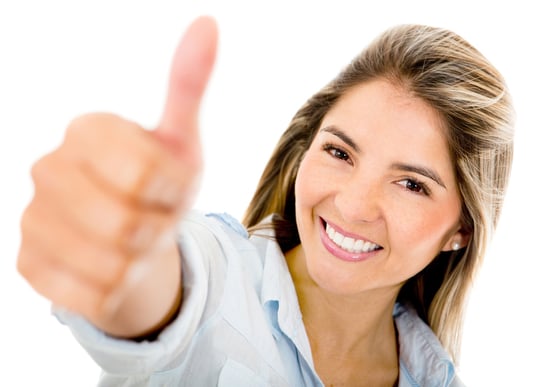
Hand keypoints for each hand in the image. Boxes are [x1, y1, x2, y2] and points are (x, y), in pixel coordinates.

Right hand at [17, 16, 217, 336]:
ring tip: (136, 244)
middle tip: (155, 220)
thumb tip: (209, 24)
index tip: (171, 188)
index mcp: (87, 129)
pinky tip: (113, 269)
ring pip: (111, 266)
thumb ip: (188, 85)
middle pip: (128, 223)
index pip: (147, 173)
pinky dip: (119, 289)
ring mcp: (31, 218)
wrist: (128, 238)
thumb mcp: (180, 140)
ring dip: (141, 263)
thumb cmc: (157, 187)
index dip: (175, 192)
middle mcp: (46, 167)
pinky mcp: (28, 264)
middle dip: (159, 230)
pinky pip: (93, 295)